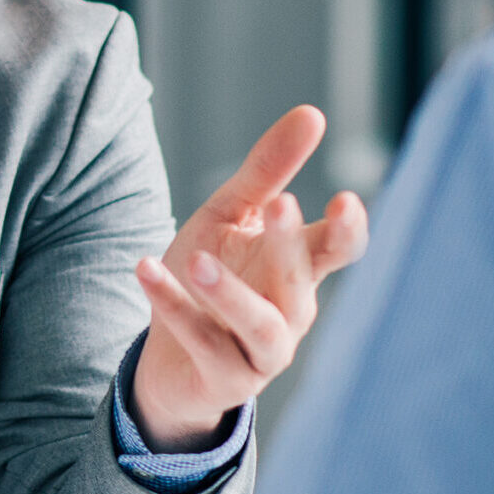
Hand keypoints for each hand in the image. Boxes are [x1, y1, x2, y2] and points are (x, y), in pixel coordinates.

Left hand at [131, 105, 367, 448]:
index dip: (347, 230)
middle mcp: (291, 312)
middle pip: (299, 280)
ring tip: (198, 259)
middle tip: (282, 204)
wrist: (168, 354)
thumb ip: (267, 170)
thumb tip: (313, 113)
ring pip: (260, 326)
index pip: (338, 249)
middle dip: (290, 244)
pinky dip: (174, 306)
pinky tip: (146, 268)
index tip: (345, 200)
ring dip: (231, 293)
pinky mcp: (227, 380)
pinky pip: (203, 342)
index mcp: (298, 268)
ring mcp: (263, 352)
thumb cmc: (210, 273)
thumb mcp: (230, 214)